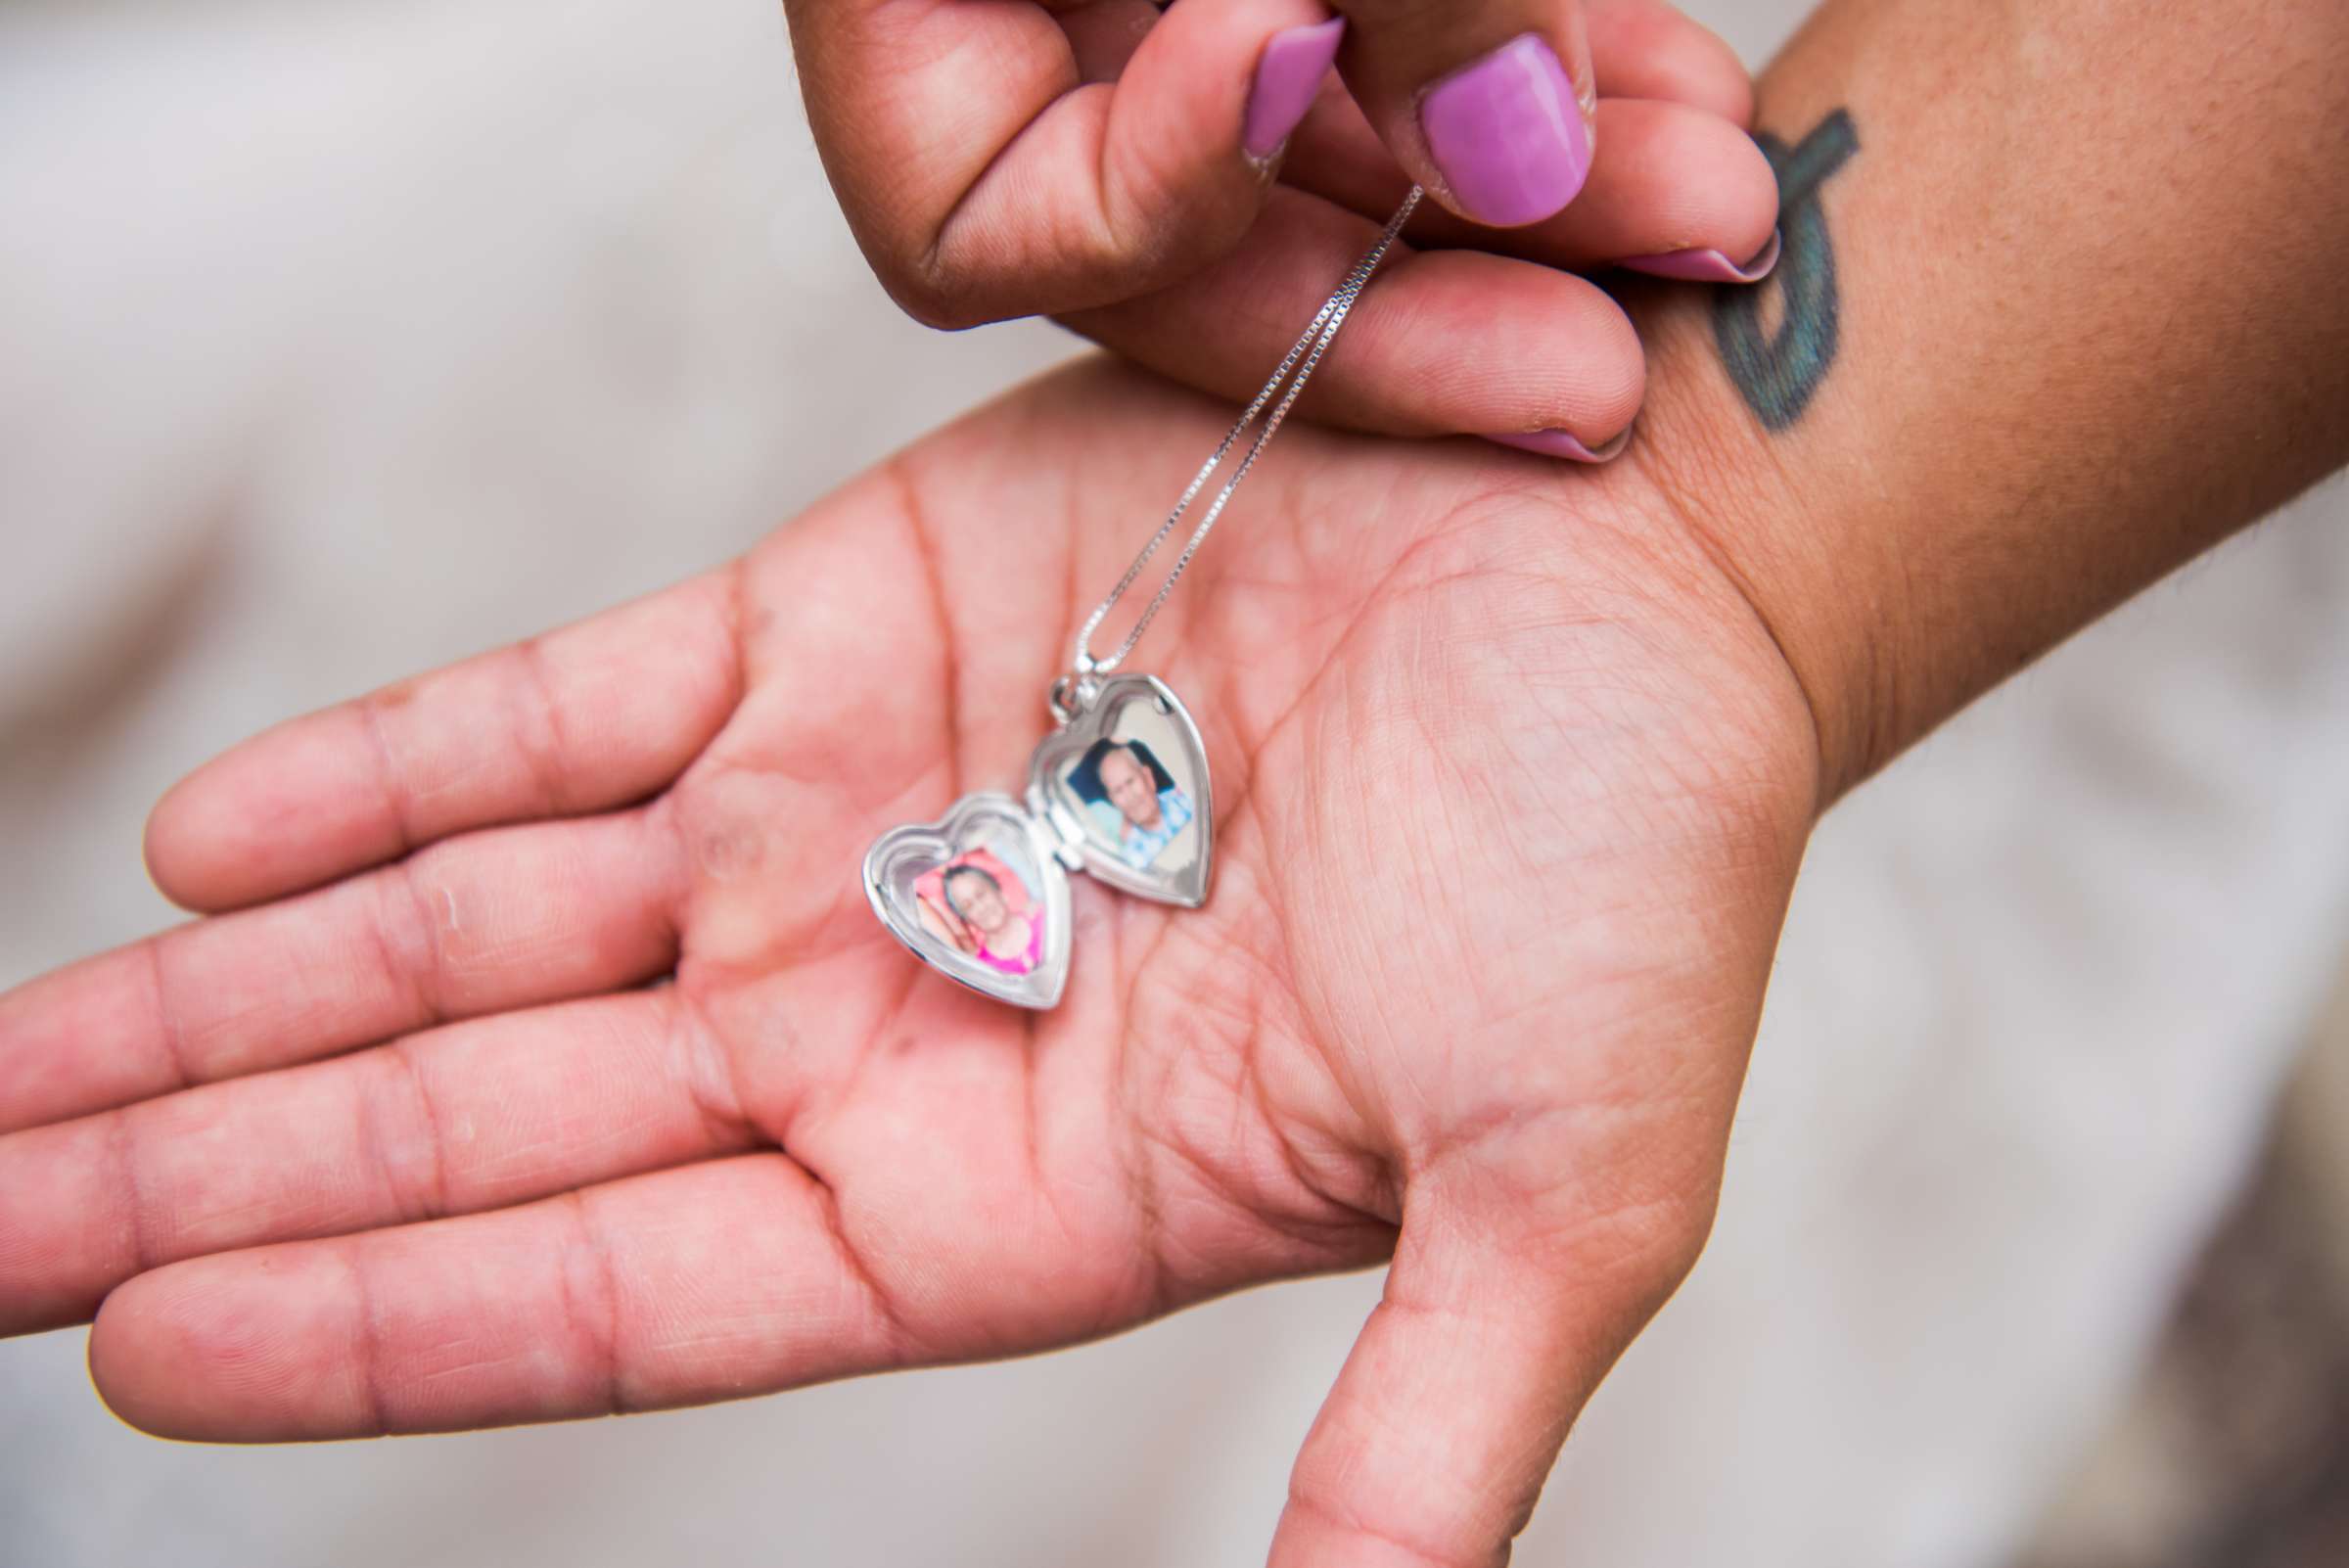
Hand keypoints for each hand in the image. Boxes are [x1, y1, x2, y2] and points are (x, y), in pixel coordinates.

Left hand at [0, 357, 1815, 1564]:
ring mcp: (845, 818)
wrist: (1648, 553)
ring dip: (240, 999)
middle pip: (498, 1126)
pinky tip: (221, 844)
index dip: (394, 1330)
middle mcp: (891, 1020)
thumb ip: (1426, 1446)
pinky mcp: (838, 622)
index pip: (644, 1295)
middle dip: (223, 1182)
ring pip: (479, 928)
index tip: (133, 1361)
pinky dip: (395, 770)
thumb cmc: (1646, 870)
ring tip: (9, 1071)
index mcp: (1022, 1194)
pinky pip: (566, 709)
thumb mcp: (1567, 1193)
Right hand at [789, 0, 1780, 449]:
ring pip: (1333, 164)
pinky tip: (1675, 98)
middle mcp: (1023, 24)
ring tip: (1718, 190)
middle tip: (1683, 249)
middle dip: (1446, 255)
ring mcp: (1157, 11)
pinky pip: (1397, 68)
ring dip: (1541, 172)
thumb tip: (1511, 158)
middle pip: (1202, 239)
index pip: (970, 228)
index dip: (1162, 209)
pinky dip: (1533, 75)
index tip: (1301, 58)